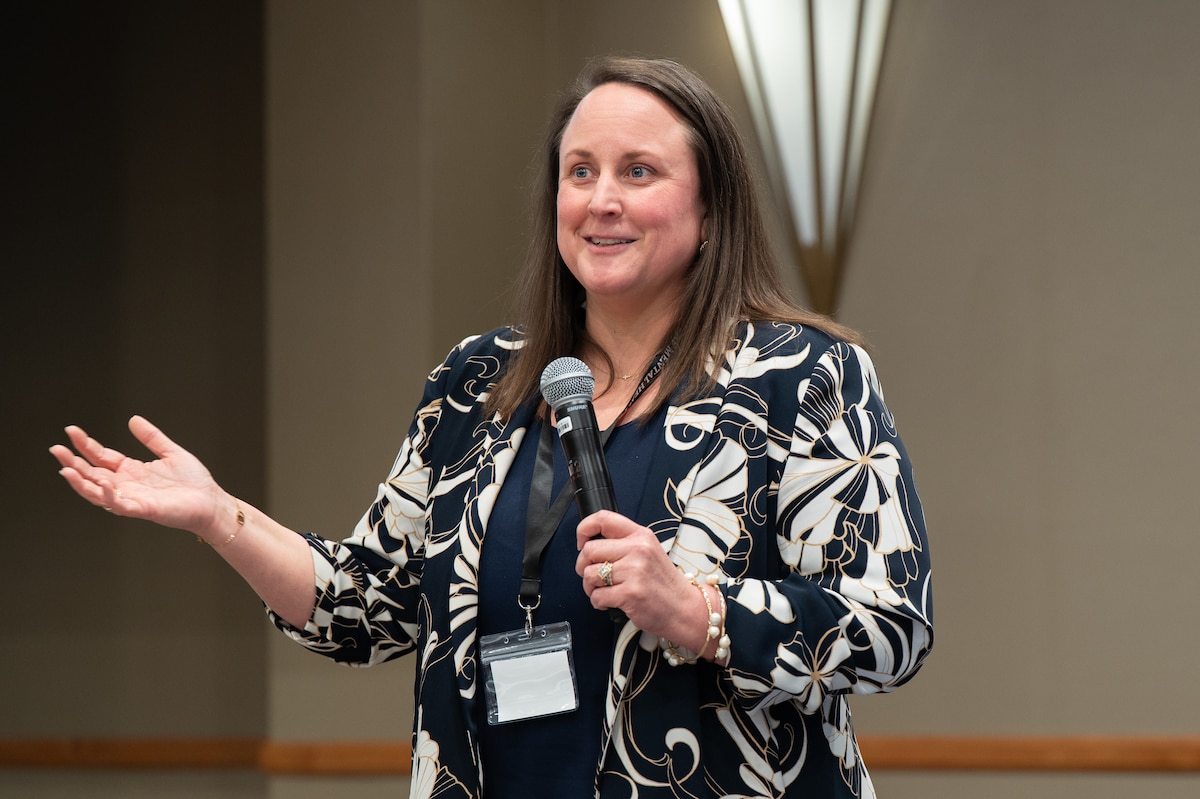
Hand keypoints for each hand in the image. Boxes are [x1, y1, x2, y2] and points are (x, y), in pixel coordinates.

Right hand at [50, 415, 226, 535]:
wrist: (212, 502)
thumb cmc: (194, 482)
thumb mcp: (171, 452)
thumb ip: (152, 438)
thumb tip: (133, 419)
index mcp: (131, 470)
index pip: (101, 456)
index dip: (85, 445)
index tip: (71, 430)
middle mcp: (127, 485)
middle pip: (92, 473)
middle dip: (73, 462)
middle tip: (56, 448)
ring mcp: (133, 498)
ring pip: (98, 492)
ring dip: (80, 482)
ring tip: (65, 468)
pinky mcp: (143, 509)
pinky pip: (120, 504)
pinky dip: (109, 495)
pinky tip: (101, 483)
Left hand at [574, 511, 707, 648]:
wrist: (684, 609)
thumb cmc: (664, 584)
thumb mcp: (649, 552)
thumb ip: (624, 544)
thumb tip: (590, 544)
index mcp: (641, 536)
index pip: (603, 519)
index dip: (584, 529)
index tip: (582, 542)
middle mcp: (638, 550)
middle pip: (589, 550)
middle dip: (583, 566)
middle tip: (592, 576)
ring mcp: (634, 571)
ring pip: (589, 574)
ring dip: (591, 587)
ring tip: (605, 591)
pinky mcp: (630, 593)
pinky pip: (597, 596)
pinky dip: (598, 602)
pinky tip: (610, 602)